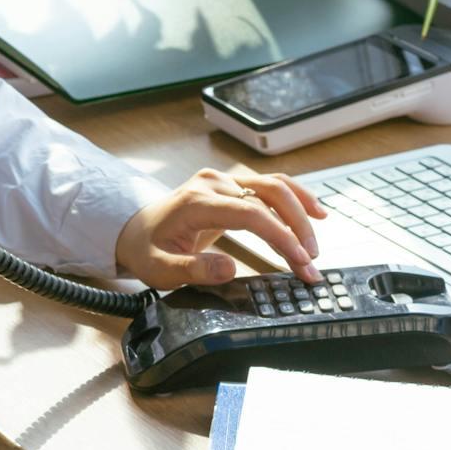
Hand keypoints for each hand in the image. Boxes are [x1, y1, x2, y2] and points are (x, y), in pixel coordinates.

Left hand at [114, 165, 329, 289]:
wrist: (134, 230)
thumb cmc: (147, 250)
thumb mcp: (160, 269)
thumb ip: (193, 269)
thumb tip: (229, 268)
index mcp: (196, 202)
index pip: (250, 213)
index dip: (280, 236)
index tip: (300, 261)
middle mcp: (212, 183)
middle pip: (269, 193)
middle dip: (297, 228)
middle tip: (312, 262)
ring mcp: (222, 180)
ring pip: (274, 184)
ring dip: (301, 212)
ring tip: (316, 243)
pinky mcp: (230, 185)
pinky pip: (269, 184)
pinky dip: (295, 197)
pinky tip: (315, 211)